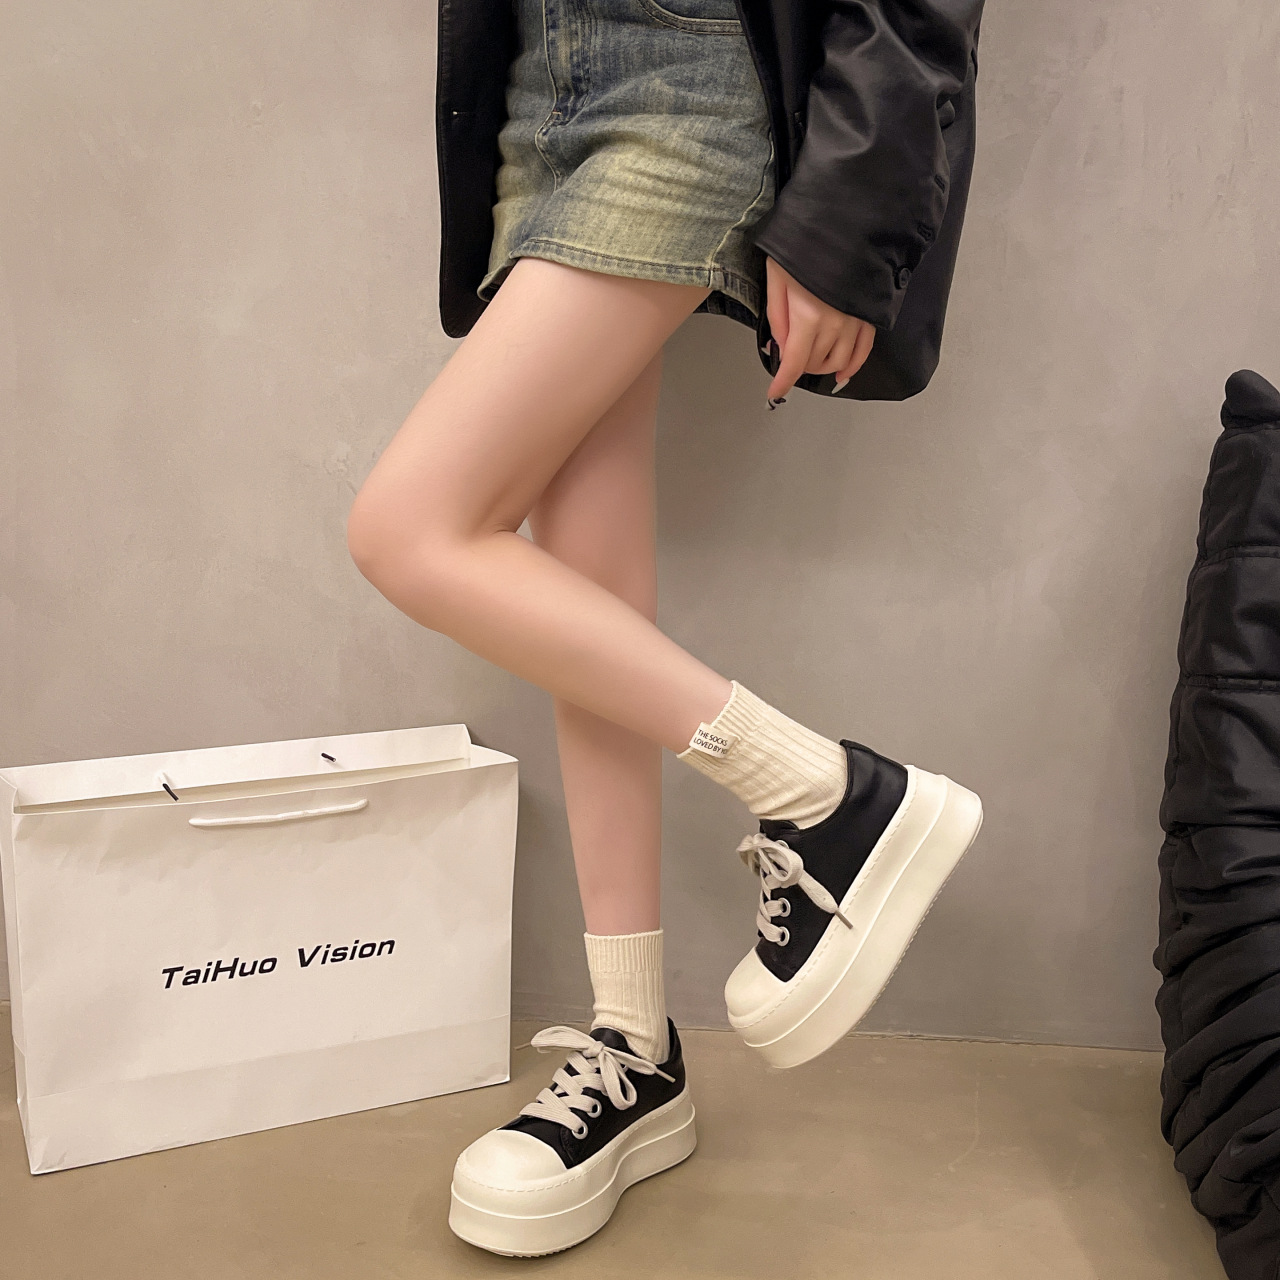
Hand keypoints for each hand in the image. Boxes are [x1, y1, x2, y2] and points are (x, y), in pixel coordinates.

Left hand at [764, 256, 875, 402]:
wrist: (841, 220)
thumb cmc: (805, 243)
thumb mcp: (777, 278)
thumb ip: (778, 317)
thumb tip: (780, 346)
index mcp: (808, 315)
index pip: (794, 363)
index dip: (782, 383)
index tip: (774, 392)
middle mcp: (835, 323)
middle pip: (815, 363)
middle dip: (799, 366)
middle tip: (789, 353)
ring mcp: (855, 320)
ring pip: (839, 362)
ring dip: (822, 366)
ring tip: (812, 358)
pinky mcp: (868, 314)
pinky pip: (863, 350)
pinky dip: (853, 365)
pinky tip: (843, 374)